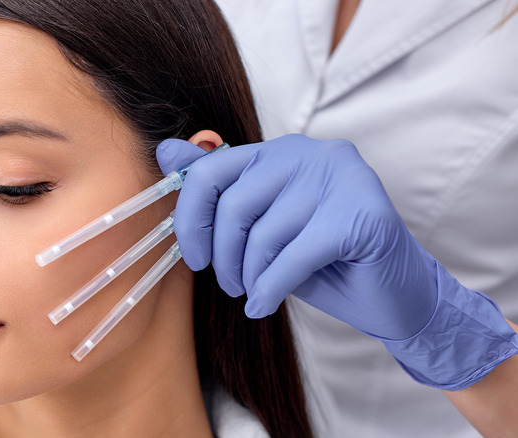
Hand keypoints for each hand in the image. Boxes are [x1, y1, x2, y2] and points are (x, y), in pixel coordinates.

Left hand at [157, 134, 436, 339]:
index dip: (191, 217)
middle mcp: (313, 154)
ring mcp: (343, 179)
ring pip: (264, 234)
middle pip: (235, 204)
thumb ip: (217, 187)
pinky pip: (292, 258)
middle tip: (229, 284)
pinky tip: (264, 305)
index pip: (213, 168)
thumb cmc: (322, 261)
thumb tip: (165, 152)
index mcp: (282, 151)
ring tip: (253, 293)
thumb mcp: (260, 224)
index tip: (195, 256)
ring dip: (249, 276)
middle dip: (223, 256)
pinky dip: (270, 289)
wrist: (394, 296)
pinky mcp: (363, 215)